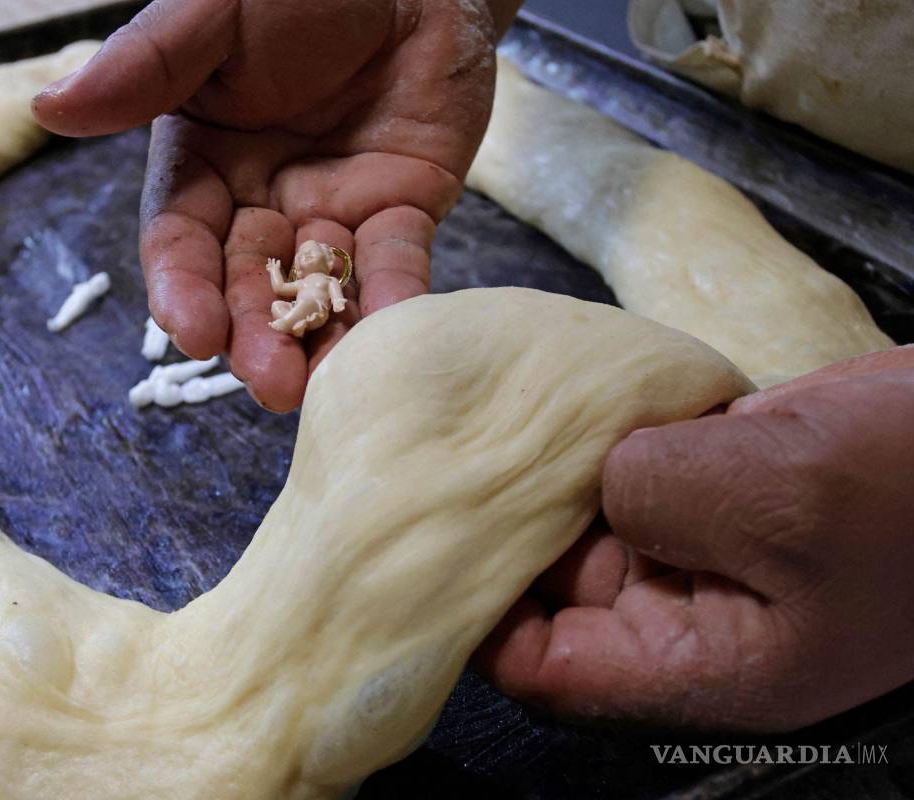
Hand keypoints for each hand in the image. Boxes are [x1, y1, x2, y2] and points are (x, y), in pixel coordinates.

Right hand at [33, 0, 522, 410]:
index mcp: (203, 163)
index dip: (183, 288)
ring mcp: (332, 212)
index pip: (181, 239)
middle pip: (248, 282)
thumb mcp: (211, 16)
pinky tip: (394, 333)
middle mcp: (262, 201)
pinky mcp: (401, 212)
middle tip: (269, 380)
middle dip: (255, 333)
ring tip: (321, 384)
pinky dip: (394, 300)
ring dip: (318, 340)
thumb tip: (49, 109)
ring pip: (318, 291)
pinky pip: (396, 265)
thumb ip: (143, 66)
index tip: (192, 331)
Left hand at [475, 346, 913, 730]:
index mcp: (702, 666)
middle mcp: (688, 622)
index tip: (432, 544)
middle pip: (552, 595)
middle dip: (504, 535)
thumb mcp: (781, 495)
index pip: (547, 667)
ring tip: (491, 421)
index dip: (480, 616)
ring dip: (550, 479)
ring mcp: (702, 555)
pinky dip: (600, 444)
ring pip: (585, 528)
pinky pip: (630, 480)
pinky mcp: (716, 497)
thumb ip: (657, 493)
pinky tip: (566, 399)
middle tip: (444, 464)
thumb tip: (590, 472)